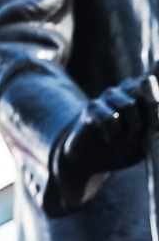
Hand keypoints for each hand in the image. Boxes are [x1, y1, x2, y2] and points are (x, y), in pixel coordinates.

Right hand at [52, 74, 158, 211]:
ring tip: (126, 140)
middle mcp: (125, 89)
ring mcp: (108, 97)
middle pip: (145, 83)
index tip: (157, 127)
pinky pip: (109, 119)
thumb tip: (157, 127)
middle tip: (150, 134)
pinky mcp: (91, 109)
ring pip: (129, 105)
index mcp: (142, 92)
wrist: (89, 159)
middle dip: (152, 110)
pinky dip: (114, 134)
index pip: (151, 81)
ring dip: (133, 128)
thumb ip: (154, 131)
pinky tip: (111, 140)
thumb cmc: (121, 148)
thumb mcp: (145, 142)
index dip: (157, 102)